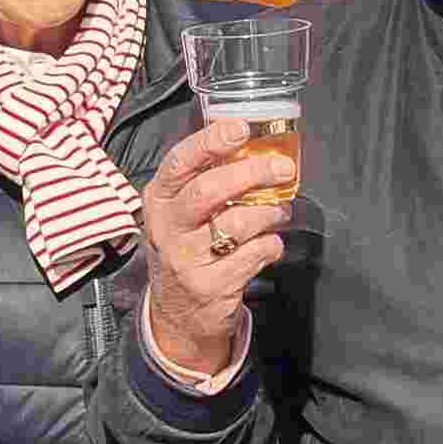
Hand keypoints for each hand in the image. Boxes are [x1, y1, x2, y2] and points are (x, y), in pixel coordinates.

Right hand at [136, 117, 292, 377]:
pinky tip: (269, 243)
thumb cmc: (188, 248)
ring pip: (237, 223)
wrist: (178, 315)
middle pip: (209, 191)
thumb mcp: (181, 213)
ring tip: (279, 211)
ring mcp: (186, 260)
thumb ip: (206, 180)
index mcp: (159, 200)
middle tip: (283, 169)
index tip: (240, 128)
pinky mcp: (210, 287)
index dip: (210, 142)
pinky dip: (271, 244)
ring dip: (269, 213)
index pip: (180, 163)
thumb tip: (251, 143)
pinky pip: (254, 254)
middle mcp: (167, 229)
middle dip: (251, 173)